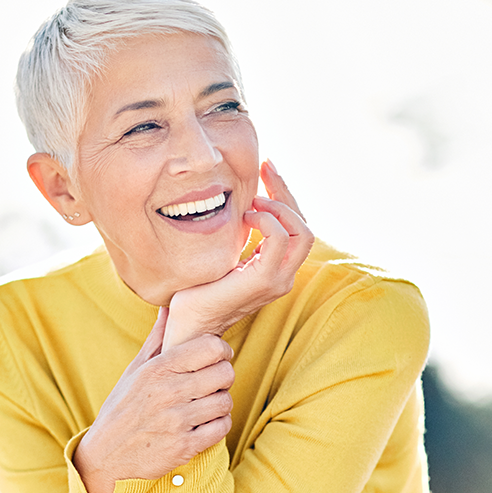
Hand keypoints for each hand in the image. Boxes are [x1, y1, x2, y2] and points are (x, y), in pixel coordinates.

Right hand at [73, 306, 235, 492]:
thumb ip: (157, 340)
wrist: (105, 458)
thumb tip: (168, 309)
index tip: (217, 357)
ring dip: (222, 403)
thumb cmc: (122, 409)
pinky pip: (221, 428)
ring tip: (208, 404)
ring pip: (225, 402)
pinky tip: (206, 424)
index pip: (211, 347)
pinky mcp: (184, 447)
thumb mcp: (134, 371)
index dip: (222, 350)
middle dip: (224, 377)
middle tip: (214, 383)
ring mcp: (177, 421)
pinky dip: (219, 425)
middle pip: (224, 373)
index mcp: (157, 369)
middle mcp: (168, 392)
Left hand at [164, 160, 313, 347]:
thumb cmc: (197, 293)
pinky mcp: (264, 280)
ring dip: (279, 206)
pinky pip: (279, 240)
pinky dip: (267, 220)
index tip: (266, 168)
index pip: (295, 226)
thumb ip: (237, 236)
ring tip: (253, 199)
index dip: (284, 194)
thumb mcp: (222, 255)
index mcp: (275, 268)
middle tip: (266, 166)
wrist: (188, 326)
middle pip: (304, 225)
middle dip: (285, 191)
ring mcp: (278, 280)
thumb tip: (233, 201)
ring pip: (301, 231)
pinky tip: (247, 215)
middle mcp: (284, 276)